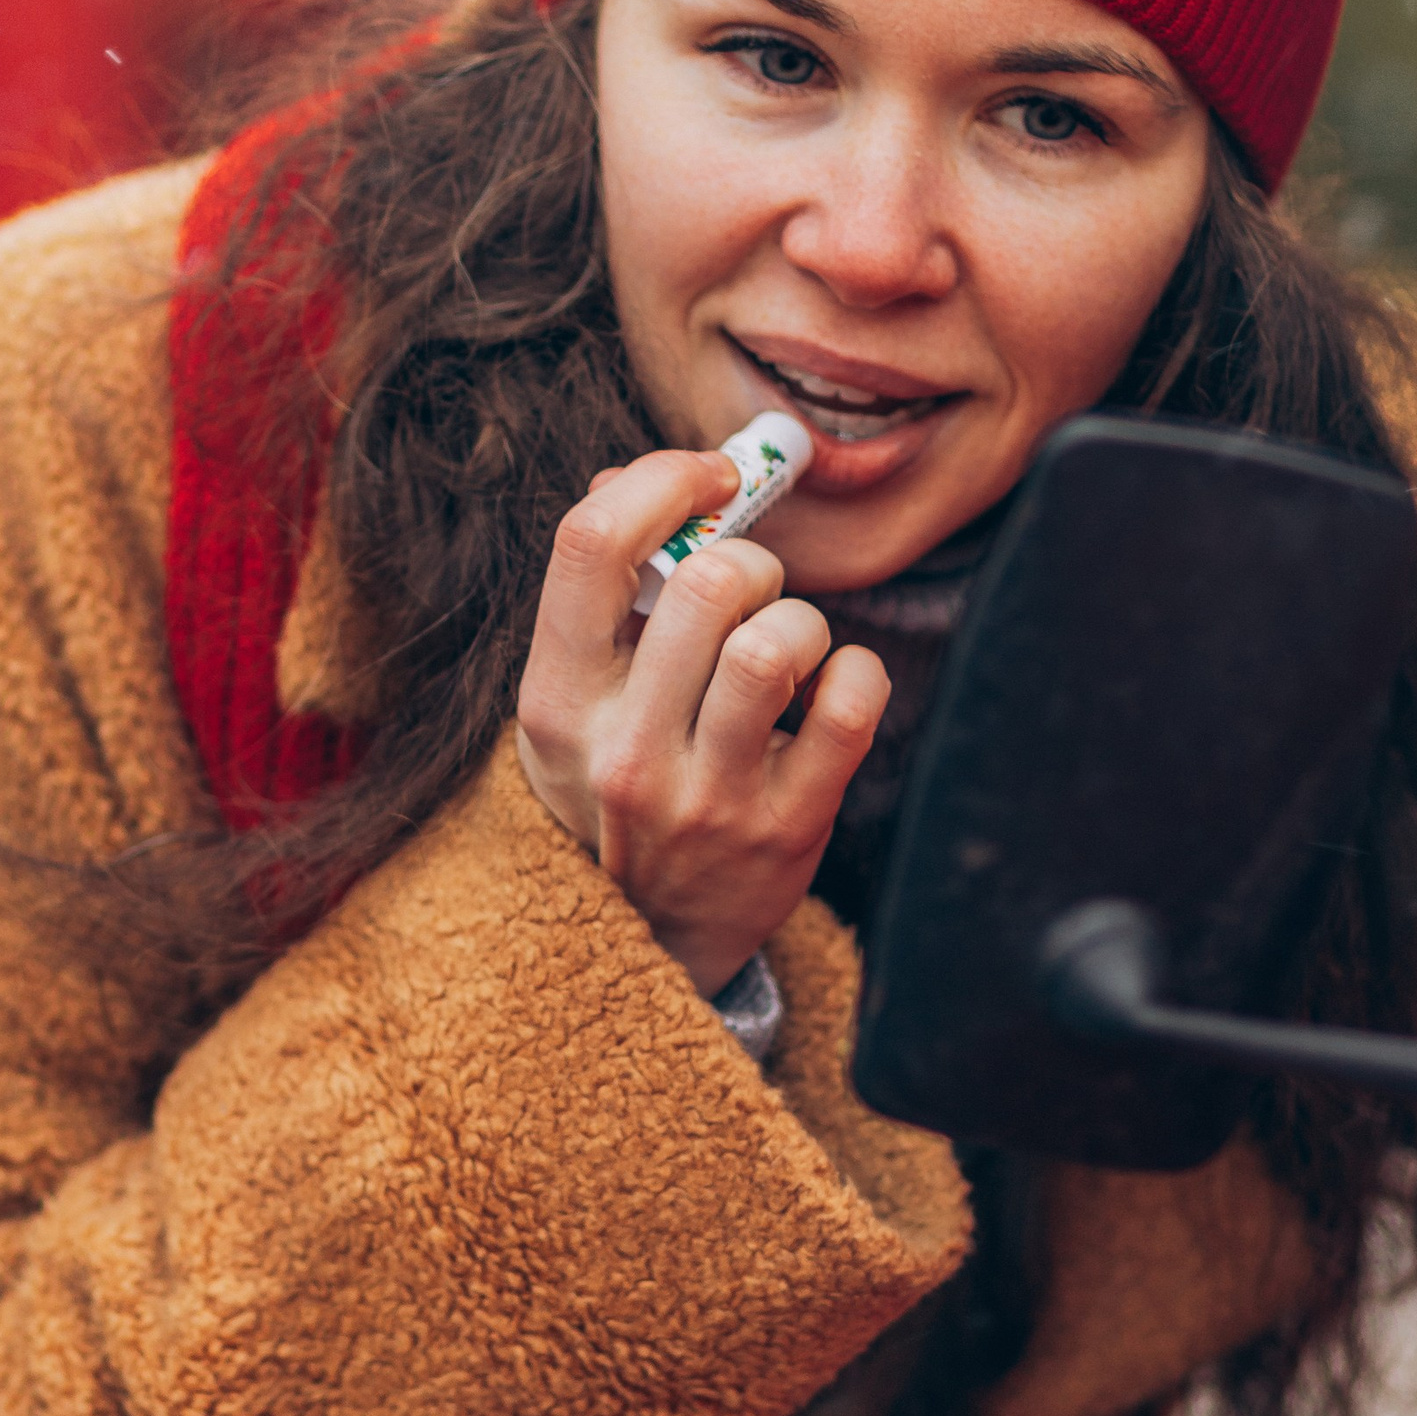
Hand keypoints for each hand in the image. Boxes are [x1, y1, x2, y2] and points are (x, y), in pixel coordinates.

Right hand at [514, 448, 889, 999]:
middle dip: (749, 560)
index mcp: (559, 701)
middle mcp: (625, 751)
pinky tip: (832, 688)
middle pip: (706, 581)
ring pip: (778, 640)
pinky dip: (857, 671)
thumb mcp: (580, 698)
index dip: (662, 480)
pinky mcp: (789, 828)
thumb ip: (602, 592)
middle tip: (750, 591)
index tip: (709, 480)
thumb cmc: (620, 783)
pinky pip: (851, 701)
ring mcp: (708, 797)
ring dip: (801, 618)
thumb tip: (636, 476)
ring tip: (788, 647)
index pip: (590, 544)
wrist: (654, 938)